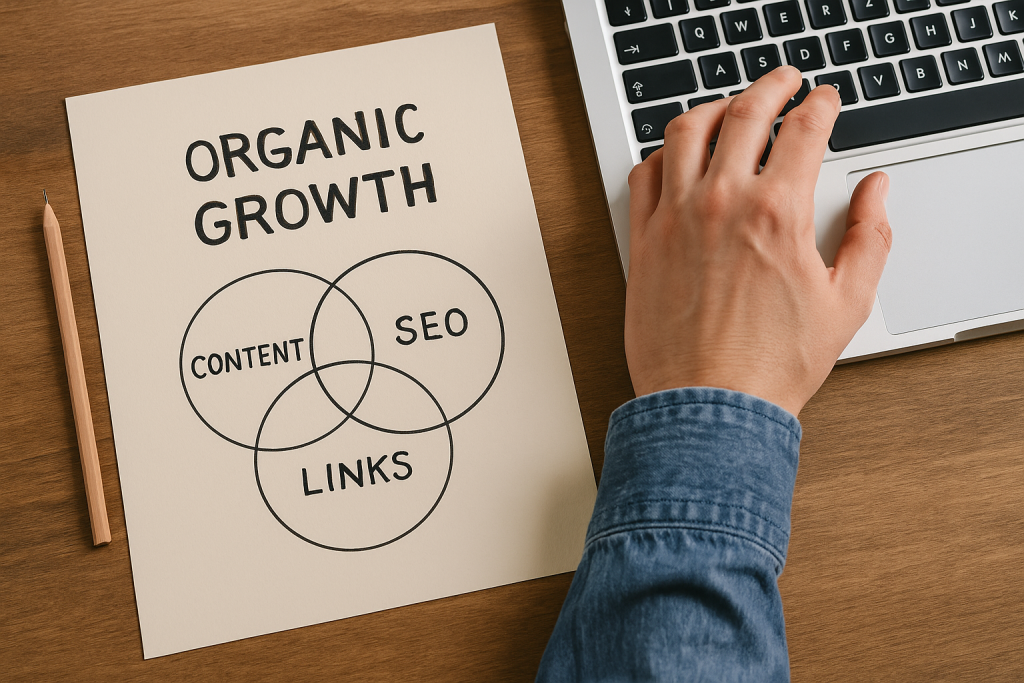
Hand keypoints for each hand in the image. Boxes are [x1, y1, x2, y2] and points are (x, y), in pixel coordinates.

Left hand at [624, 66, 891, 416]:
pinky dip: (661, 154)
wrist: (709, 406)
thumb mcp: (846, 303)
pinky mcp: (643, 241)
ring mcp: (675, 219)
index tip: (824, 101)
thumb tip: (877, 193)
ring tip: (728, 107)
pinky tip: (674, 157)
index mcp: (777, 213)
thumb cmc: (769, 366)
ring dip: (712, 107)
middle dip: (771, 85)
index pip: (804, 130)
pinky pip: (643, 175)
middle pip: (745, 112)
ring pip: (685, 132)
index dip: (821, 105)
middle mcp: (721, 204)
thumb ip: (869, 237)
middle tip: (783, 81)